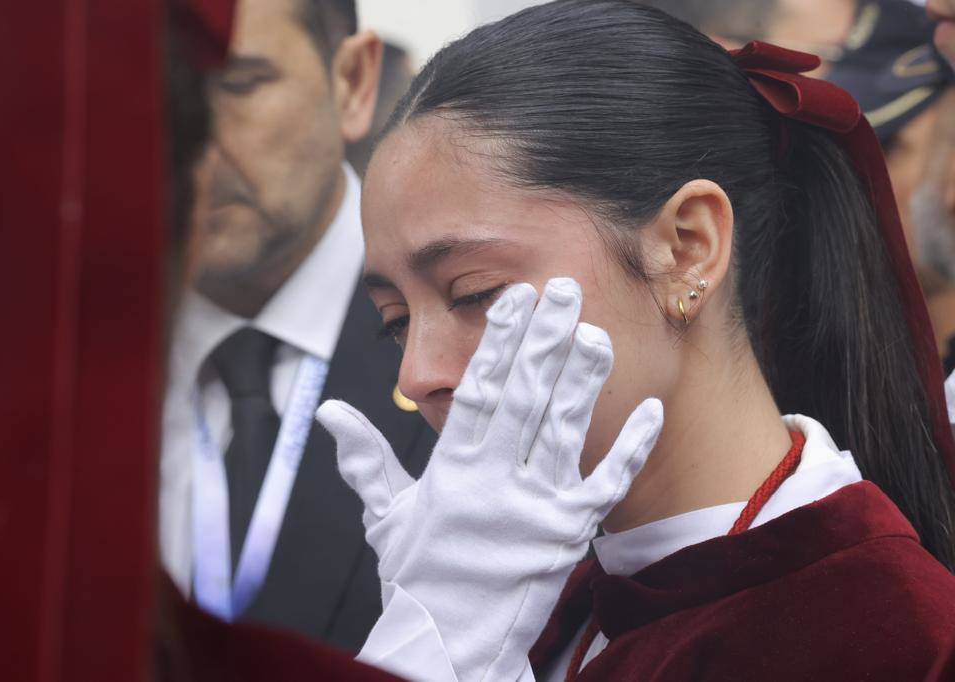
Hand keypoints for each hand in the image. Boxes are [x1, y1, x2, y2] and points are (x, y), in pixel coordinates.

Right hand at [317, 278, 662, 680]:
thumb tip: (330, 414)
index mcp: (451, 472)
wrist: (450, 646)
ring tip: (597, 332)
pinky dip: (630, 447)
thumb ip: (364, 459)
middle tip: (565, 291)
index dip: (498, 342)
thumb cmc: (418, 578)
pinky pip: (606, 485)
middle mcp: (494, 484)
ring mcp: (536, 510)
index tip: (516, 299)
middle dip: (545, 341)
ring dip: (583, 379)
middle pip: (524, 398)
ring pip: (564, 430)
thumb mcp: (384, 516)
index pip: (477, 392)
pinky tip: (651, 410)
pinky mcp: (570, 536)